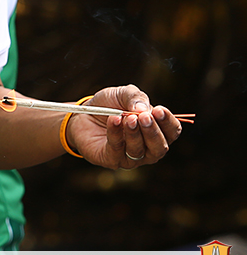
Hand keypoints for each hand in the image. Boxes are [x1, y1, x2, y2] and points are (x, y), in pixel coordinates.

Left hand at [66, 85, 181, 169]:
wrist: (82, 113)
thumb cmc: (108, 105)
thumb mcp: (122, 94)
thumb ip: (135, 97)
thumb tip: (144, 109)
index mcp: (156, 131)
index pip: (172, 132)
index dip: (168, 122)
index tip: (159, 110)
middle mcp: (147, 148)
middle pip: (159, 147)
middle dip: (153, 131)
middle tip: (144, 117)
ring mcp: (130, 157)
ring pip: (139, 150)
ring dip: (134, 133)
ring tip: (127, 118)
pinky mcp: (111, 160)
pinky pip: (117, 149)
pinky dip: (116, 134)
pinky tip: (113, 120)